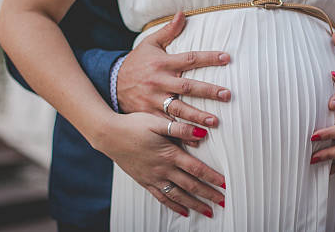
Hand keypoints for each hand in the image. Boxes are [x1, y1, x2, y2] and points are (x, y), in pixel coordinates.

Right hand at [96, 112, 225, 217]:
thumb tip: (202, 132)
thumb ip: (180, 129)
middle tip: (223, 202)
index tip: (225, 185)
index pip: (196, 169)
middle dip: (208, 195)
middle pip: (190, 186)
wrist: (109, 135)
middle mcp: (162, 169)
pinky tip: (183, 212)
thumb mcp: (158, 123)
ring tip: (208, 212)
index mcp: (169, 154)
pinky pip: (162, 197)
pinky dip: (174, 206)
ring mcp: (153, 177)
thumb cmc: (133, 125)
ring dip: (195, 204)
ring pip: (178, 195)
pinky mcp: (144, 181)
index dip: (212, 178)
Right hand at [118, 12, 231, 131]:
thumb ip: (168, 31)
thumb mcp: (149, 44)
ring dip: (197, 116)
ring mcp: (154, 100)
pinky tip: (197, 140)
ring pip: (178, 109)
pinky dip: (181, 133)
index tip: (226, 58)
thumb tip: (182, 13)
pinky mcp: (149, 115)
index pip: (189, 58)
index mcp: (163, 63)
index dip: (208, 57)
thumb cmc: (136, 62)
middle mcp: (160, 82)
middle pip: (187, 86)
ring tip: (215, 122)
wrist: (110, 82)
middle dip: (208, 91)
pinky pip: (167, 126)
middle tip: (227, 95)